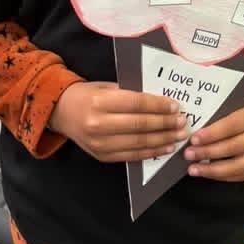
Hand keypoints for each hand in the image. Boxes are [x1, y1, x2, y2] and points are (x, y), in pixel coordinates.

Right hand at [49, 81, 188, 162]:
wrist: (61, 112)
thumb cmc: (87, 95)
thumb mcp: (106, 87)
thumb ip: (129, 93)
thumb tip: (160, 101)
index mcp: (100, 101)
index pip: (137, 104)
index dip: (159, 106)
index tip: (175, 106)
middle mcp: (99, 124)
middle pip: (140, 125)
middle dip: (165, 124)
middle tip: (182, 122)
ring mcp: (100, 143)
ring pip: (139, 143)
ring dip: (163, 140)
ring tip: (179, 136)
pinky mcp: (102, 156)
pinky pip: (132, 155)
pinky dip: (151, 152)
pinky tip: (165, 147)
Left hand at [184, 97, 243, 181]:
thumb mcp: (239, 103)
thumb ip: (222, 113)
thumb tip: (195, 128)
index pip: (231, 126)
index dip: (211, 134)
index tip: (193, 139)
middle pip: (233, 147)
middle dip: (207, 152)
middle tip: (188, 154)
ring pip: (237, 166)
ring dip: (212, 170)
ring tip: (193, 168)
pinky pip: (242, 175)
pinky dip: (222, 176)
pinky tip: (208, 173)